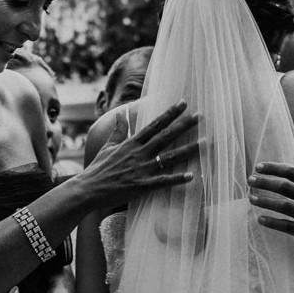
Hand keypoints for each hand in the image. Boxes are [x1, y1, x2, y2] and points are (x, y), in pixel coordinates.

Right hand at [75, 100, 197, 210]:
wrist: (88, 189)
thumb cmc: (98, 169)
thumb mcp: (108, 146)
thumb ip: (118, 130)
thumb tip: (121, 113)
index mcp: (132, 143)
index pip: (155, 124)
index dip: (170, 113)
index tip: (183, 103)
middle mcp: (139, 153)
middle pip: (166, 136)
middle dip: (184, 126)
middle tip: (200, 117)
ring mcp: (142, 169)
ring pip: (170, 157)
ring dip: (188, 150)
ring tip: (205, 143)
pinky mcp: (142, 185)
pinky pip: (164, 181)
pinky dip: (178, 179)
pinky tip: (192, 175)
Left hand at [249, 141, 293, 267]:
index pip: (293, 172)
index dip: (274, 168)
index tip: (258, 167)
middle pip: (285, 187)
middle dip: (265, 183)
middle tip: (249, 181)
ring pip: (284, 207)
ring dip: (265, 202)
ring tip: (251, 198)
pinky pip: (288, 226)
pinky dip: (273, 223)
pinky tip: (260, 219)